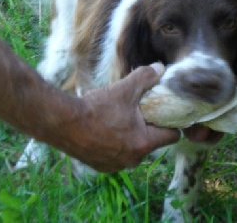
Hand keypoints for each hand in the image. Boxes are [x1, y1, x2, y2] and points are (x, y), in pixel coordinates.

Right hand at [54, 63, 180, 172]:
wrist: (63, 123)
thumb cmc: (96, 108)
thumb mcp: (125, 89)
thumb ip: (146, 77)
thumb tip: (160, 68)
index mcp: (144, 143)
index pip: (172, 136)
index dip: (171, 121)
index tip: (165, 111)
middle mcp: (133, 159)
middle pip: (152, 142)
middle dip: (148, 127)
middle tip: (138, 111)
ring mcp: (116, 166)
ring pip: (133, 149)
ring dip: (130, 136)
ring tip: (119, 119)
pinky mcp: (102, 167)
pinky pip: (116, 155)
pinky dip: (114, 144)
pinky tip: (104, 129)